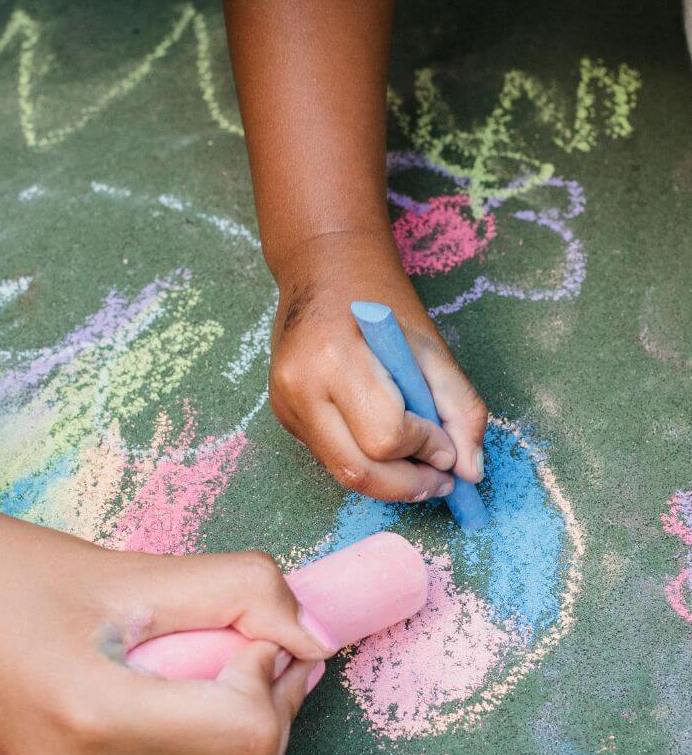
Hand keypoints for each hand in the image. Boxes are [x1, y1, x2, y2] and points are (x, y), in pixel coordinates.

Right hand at [0, 483, 330, 754]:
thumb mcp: (123, 570)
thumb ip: (235, 591)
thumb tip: (315, 635)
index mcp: (94, 723)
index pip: (247, 736)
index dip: (272, 671)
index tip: (250, 622)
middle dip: (272, 716)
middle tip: (252, 645)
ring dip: (237, 736)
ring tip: (210, 658)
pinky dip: (188, 742)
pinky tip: (163, 678)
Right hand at [268, 227, 487, 502]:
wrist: (322, 269)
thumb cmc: (381, 301)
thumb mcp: (431, 347)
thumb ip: (460, 409)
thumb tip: (470, 472)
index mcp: (337, 359)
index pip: (386, 435)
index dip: (427, 449)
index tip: (449, 447)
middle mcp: (301, 387)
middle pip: (358, 469)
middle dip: (408, 485)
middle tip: (442, 481)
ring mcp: (285, 404)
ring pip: (341, 472)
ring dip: (388, 479)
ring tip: (419, 465)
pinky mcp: (283, 414)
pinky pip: (329, 456)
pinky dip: (364, 459)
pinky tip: (384, 442)